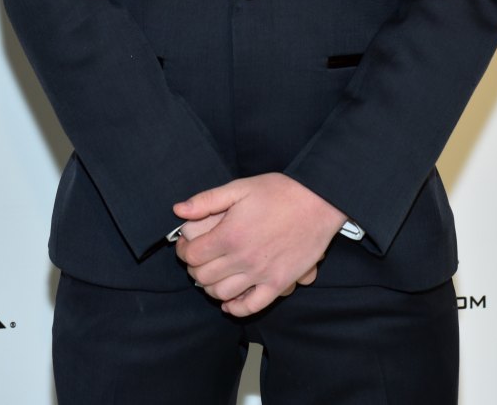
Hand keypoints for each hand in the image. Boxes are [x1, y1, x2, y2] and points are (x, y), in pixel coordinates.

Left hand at [173, 173, 345, 315]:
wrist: (318, 201)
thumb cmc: (279, 191)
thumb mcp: (240, 187)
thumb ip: (207, 200)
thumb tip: (178, 209)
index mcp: (229, 235)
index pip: (191, 256)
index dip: (182, 250)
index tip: (185, 244)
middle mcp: (242, 259)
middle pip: (203, 277)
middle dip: (194, 268)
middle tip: (199, 258)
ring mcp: (261, 274)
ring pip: (222, 294)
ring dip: (210, 287)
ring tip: (213, 274)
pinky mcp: (279, 283)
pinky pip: (252, 306)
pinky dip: (236, 308)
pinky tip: (230, 302)